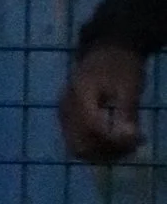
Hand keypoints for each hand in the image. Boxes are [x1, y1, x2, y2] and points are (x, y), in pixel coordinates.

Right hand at [60, 43, 145, 167]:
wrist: (105, 49)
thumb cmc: (120, 64)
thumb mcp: (130, 85)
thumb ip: (127, 113)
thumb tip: (129, 139)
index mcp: (80, 94)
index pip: (92, 128)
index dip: (115, 140)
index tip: (139, 139)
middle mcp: (66, 107)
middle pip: (80, 145)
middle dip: (108, 152)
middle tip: (135, 146)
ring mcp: (63, 115)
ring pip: (78, 149)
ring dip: (103, 154)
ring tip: (128, 146)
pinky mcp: (67, 120)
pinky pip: (78, 143)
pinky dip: (98, 148)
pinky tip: (118, 142)